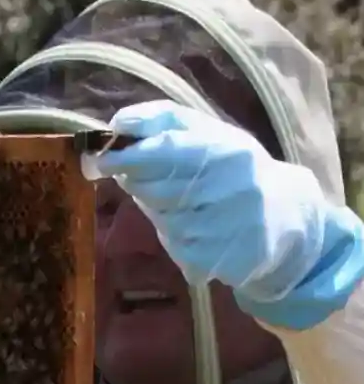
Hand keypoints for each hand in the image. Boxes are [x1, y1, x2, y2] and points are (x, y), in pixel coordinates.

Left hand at [87, 100, 363, 330]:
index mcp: (229, 152)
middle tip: (142, 179)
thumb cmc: (234, 167)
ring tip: (187, 203)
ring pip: (164, 221)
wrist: (287, 217)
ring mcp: (228, 230)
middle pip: (155, 191)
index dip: (124, 157)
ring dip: (162, 213)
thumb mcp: (208, 133)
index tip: (97, 160)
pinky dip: (177, 239)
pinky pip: (177, 249)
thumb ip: (161, 121)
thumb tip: (115, 123)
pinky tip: (199, 229)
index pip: (163, 152)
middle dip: (140, 184)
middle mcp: (232, 190)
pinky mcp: (220, 262)